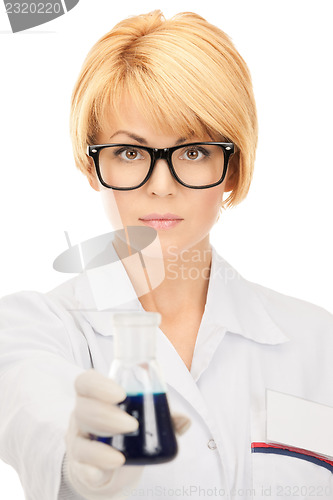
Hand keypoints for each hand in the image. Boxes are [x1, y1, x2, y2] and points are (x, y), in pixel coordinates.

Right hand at [63, 369, 189, 499]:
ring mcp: (79, 442)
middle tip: (132, 425)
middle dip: (107, 416)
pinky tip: (99, 473)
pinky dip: (90, 471)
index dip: (99, 385)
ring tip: (122, 457)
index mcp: (97, 396)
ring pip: (79, 439)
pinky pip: (81, 468)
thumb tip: (184, 419)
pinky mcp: (81, 467)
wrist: (110, 466)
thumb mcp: (145, 419)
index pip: (86, 382)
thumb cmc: (126, 431)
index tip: (122, 394)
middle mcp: (83, 416)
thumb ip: (164, 416)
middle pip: (83, 409)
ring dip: (100, 448)